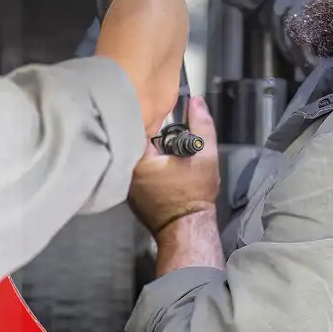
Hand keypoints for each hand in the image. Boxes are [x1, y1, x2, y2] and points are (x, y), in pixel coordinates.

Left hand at [129, 96, 220, 236]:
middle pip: (137, 142)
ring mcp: (127, 187)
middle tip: (172, 140)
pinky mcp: (131, 197)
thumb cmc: (195, 195)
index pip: (142, 127)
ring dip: (151, 155)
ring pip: (137, 159)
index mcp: (139, 160)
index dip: (157, 121)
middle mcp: (127, 173)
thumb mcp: (205, 155)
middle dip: (154, 138)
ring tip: (169, 156)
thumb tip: (196, 102)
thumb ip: (202, 125)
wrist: (188, 229)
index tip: (170, 123)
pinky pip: (138, 175)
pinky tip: (164, 173)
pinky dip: (149, 171)